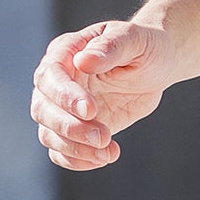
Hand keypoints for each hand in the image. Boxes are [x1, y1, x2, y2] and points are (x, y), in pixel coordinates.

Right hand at [29, 19, 177, 170]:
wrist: (157, 65)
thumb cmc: (144, 45)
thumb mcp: (135, 40)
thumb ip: (110, 47)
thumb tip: (83, 61)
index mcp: (66, 51)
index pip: (50, 76)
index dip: (65, 96)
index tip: (90, 110)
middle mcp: (57, 81)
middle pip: (43, 110)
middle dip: (70, 128)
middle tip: (103, 136)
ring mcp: (63, 107)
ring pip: (50, 135)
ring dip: (75, 149)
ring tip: (108, 152)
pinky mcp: (75, 128)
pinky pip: (61, 152)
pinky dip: (78, 160)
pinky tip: (104, 157)